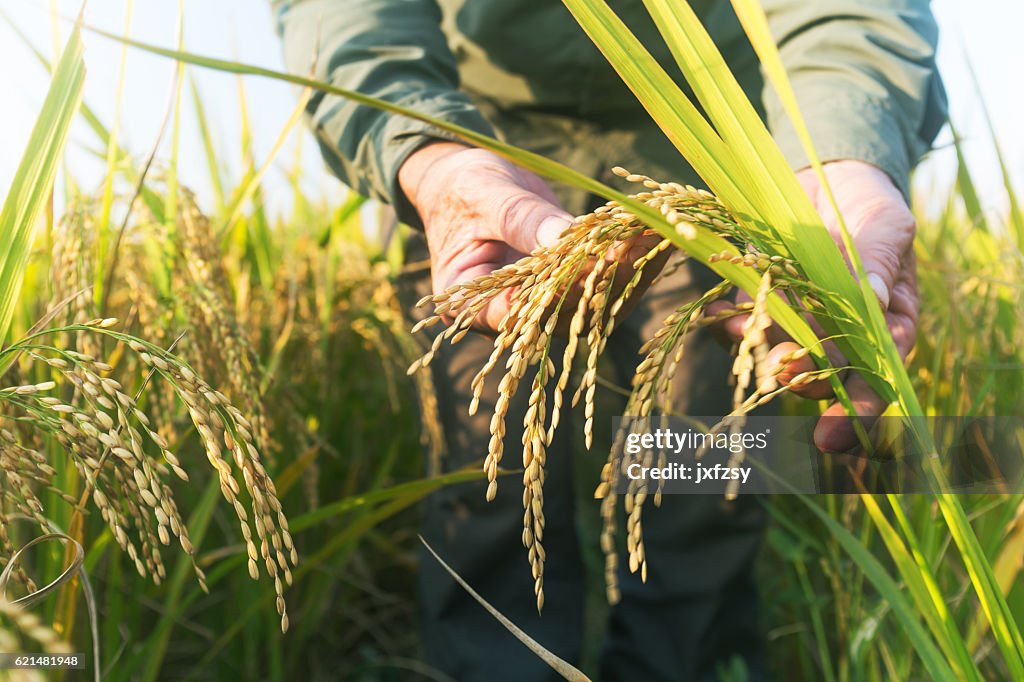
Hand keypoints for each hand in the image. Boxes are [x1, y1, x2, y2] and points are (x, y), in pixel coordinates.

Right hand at [399, 142, 665, 333]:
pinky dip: (631, 257)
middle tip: (642, 241)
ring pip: (594, 303)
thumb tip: (564, 238)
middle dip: (607, 276)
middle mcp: (511, 318)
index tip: (595, 262)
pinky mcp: (569, 289)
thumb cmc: (462, 189)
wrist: (465, 184)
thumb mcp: (484, 196)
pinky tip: (656, 230)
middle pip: (565, 312)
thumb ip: (521, 220)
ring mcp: (544, 307)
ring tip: (661, 232)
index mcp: (472, 305)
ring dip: (630, 269)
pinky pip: (604, 282)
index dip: (558, 292)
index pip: (518, 313)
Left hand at [710, 160, 917, 451]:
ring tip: (757, 350)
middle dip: (807, 382)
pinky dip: (731, 328)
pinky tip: (724, 319)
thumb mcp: (887, 226)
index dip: (860, 411)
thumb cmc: (870, 206)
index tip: (838, 433)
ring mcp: (795, 321)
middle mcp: (838, 335)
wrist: (826, 176)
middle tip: (789, 376)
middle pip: (826, 376)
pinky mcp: (758, 302)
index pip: (878, 379)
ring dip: (765, 359)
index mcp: (884, 327)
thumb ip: (880, 260)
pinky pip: (742, 326)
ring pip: (779, 358)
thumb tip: (871, 297)